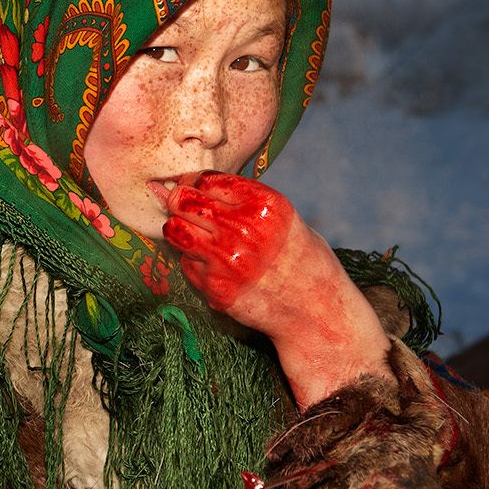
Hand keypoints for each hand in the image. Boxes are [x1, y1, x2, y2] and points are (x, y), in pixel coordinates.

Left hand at [162, 171, 392, 404]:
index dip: (193, 182)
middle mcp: (241, 229)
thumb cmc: (298, 257)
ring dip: (180, 230)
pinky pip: (186, 263)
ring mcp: (225, 260)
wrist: (314, 309)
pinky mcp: (215, 287)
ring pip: (175, 230)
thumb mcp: (281, 215)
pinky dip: (194, 262)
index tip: (192, 188)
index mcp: (261, 204)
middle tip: (183, 208)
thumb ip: (241, 200)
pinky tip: (216, 267)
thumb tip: (192, 183)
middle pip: (182, 201)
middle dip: (178, 201)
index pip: (204, 179)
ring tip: (198, 236)